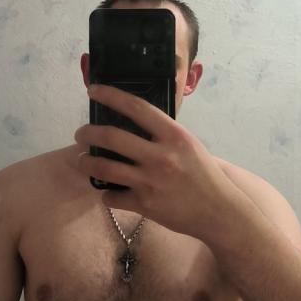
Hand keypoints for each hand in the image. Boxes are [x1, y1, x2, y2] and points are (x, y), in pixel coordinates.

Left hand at [74, 84, 235, 239]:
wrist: (219, 211)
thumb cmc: (203, 174)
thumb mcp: (188, 144)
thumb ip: (163, 133)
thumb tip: (134, 121)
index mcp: (174, 135)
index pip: (136, 107)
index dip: (110, 95)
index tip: (93, 90)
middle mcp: (160, 156)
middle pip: (111, 137)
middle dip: (88, 133)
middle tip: (81, 133)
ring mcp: (150, 181)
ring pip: (104, 168)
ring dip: (85, 163)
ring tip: (81, 160)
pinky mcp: (145, 204)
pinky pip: (112, 197)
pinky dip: (106, 194)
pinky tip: (107, 191)